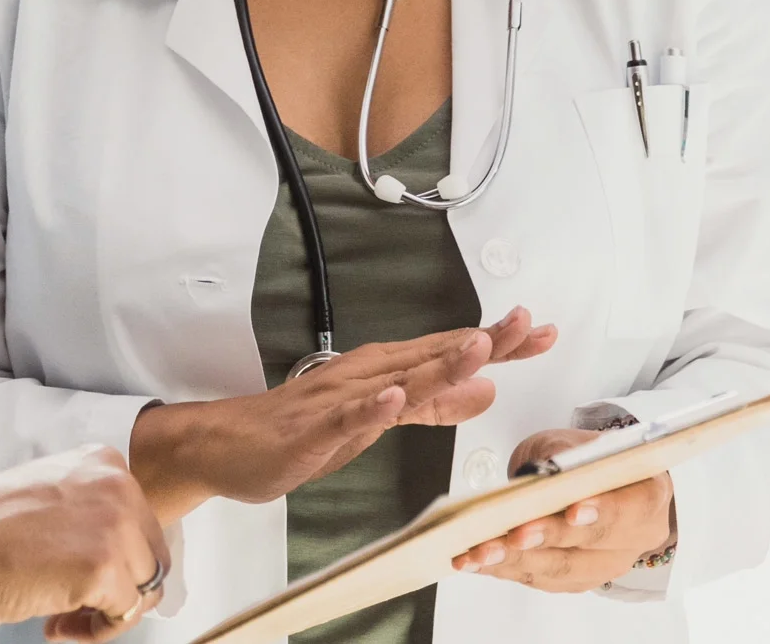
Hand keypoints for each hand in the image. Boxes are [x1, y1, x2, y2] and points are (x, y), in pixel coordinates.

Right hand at [0, 445, 169, 638]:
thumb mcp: (47, 494)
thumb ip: (87, 509)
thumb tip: (116, 548)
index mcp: (102, 461)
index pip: (140, 520)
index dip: (117, 556)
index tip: (83, 570)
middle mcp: (117, 485)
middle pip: (151, 554)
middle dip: (120, 586)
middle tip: (78, 607)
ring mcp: (115, 525)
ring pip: (145, 587)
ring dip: (108, 611)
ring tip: (65, 619)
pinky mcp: (106, 568)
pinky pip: (126, 615)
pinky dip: (95, 631)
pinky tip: (56, 626)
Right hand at [128, 308, 554, 521]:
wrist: (228, 445)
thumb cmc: (301, 429)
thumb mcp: (381, 418)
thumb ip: (434, 404)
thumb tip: (486, 391)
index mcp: (386, 372)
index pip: (450, 351)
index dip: (499, 343)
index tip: (541, 331)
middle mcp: (367, 375)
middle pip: (432, 355)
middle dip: (482, 341)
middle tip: (525, 325)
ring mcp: (338, 400)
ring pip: (395, 379)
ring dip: (437, 363)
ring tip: (476, 349)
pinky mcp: (311, 429)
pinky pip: (345, 416)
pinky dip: (372, 406)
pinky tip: (394, 396)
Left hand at [449, 427, 673, 592]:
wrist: (590, 479)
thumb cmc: (587, 459)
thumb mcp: (577, 441)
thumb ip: (564, 454)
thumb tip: (540, 471)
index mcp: (648, 494)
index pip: (632, 507)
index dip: (602, 513)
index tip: (572, 512)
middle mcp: (635, 536)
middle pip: (592, 546)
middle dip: (547, 540)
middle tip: (512, 535)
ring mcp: (607, 563)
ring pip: (562, 569)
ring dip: (516, 561)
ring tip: (479, 552)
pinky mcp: (578, 579)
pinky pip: (541, 579)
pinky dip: (505, 569)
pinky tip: (476, 560)